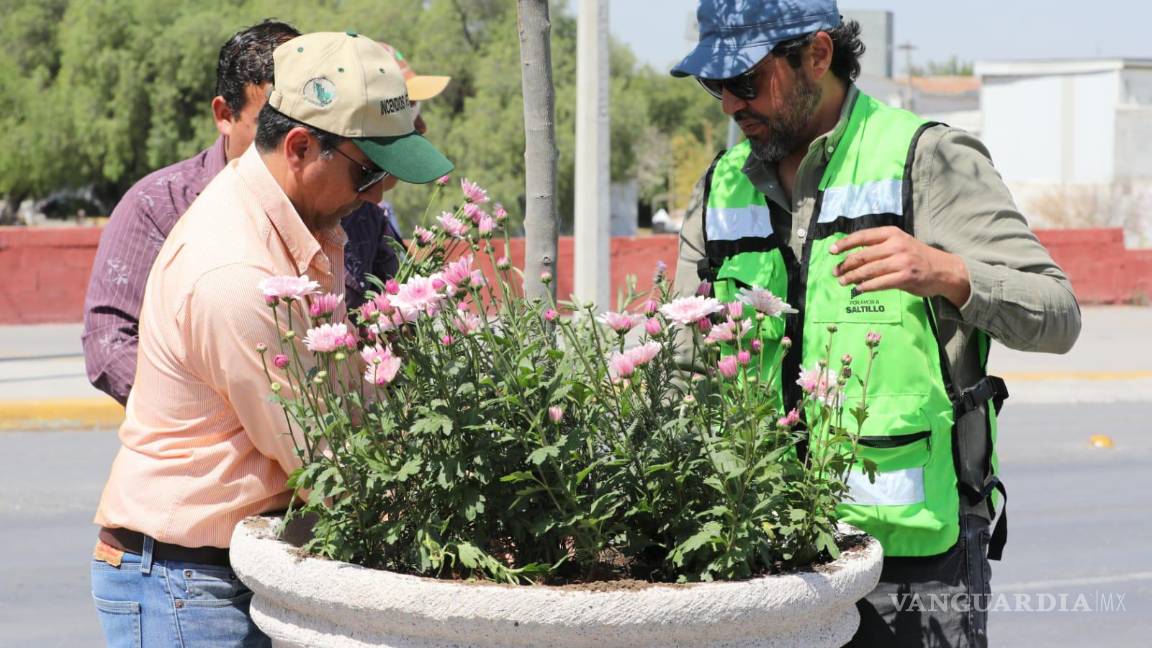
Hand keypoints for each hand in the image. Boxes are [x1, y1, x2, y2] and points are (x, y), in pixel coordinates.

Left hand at [829, 226, 970, 307]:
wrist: (944, 269)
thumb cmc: (917, 257)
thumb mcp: (899, 244)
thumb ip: (879, 248)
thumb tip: (851, 257)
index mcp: (892, 233)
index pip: (863, 236)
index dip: (845, 244)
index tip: (832, 251)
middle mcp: (896, 245)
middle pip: (862, 255)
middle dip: (845, 265)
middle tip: (835, 272)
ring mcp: (901, 261)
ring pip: (868, 270)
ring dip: (852, 277)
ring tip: (842, 282)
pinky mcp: (905, 277)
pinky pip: (879, 283)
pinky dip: (865, 287)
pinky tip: (858, 289)